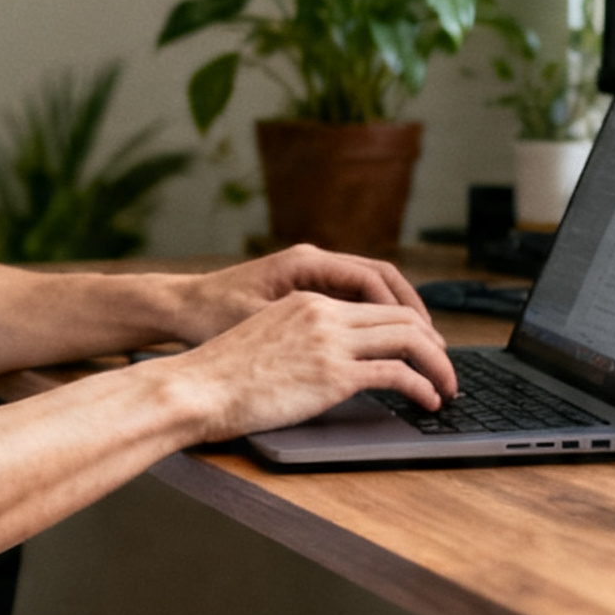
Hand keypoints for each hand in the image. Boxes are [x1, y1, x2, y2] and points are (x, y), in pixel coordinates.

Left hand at [166, 243, 431, 345]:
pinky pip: (350, 305)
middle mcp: (313, 264)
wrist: (178, 307)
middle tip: (437, 348)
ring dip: (396, 319)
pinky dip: (372, 324)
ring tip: (421, 351)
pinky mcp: (302, 296)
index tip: (425, 338)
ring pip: (369, 294)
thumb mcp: (259, 321)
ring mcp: (309, 279)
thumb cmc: (210, 313)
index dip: (403, 309)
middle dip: (412, 315)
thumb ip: (306, 327)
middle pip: (381, 282)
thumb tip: (353, 342)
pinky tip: (385, 350)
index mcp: (307, 263)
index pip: (373, 279)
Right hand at [167, 289, 455, 441]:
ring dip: (438, 364)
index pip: (375, 303)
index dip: (409, 324)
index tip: (423, 346)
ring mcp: (330, 342)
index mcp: (307, 300)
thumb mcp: (264, 339)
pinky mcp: (334, 374)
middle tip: (446, 366)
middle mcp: (324, 313)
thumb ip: (298, 338)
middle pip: (402, 315)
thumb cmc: (218, 375)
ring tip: (448, 388)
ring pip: (410, 339)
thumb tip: (319, 363)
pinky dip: (423, 386)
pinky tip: (429, 401)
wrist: (196, 387)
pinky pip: (397, 374)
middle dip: (434, 342)